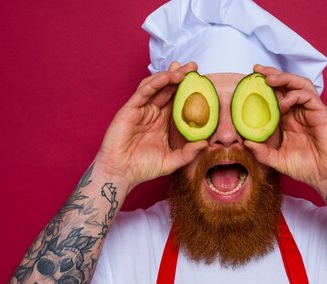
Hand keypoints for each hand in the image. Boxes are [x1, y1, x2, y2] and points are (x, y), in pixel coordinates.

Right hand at [96, 61, 207, 191]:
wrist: (121, 172)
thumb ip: (188, 153)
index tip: (201, 81)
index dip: (186, 90)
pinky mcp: (130, 109)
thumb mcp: (171, 161)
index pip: (176, 100)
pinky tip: (167, 77)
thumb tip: (205, 143)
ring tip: (183, 70)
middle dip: (180, 76)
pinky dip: (155, 83)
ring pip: (155, 86)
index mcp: (161, 122)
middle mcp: (152, 113)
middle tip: (194, 67)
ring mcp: (141, 110)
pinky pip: (143, 92)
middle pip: (167, 89)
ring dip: (169, 76)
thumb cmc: (143, 168)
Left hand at [244, 65, 326, 193]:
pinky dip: (296, 95)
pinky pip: (309, 96)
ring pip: (299, 85)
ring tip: (269, 79)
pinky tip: (284, 101)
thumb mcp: (277, 160)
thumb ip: (261, 152)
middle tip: (256, 70)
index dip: (265, 87)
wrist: (326, 176)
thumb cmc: (305, 168)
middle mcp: (300, 112)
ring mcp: (312, 111)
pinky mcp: (322, 113)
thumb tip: (245, 142)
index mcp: (290, 120)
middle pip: (287, 85)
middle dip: (273, 74)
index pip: (277, 96)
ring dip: (284, 79)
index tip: (249, 80)